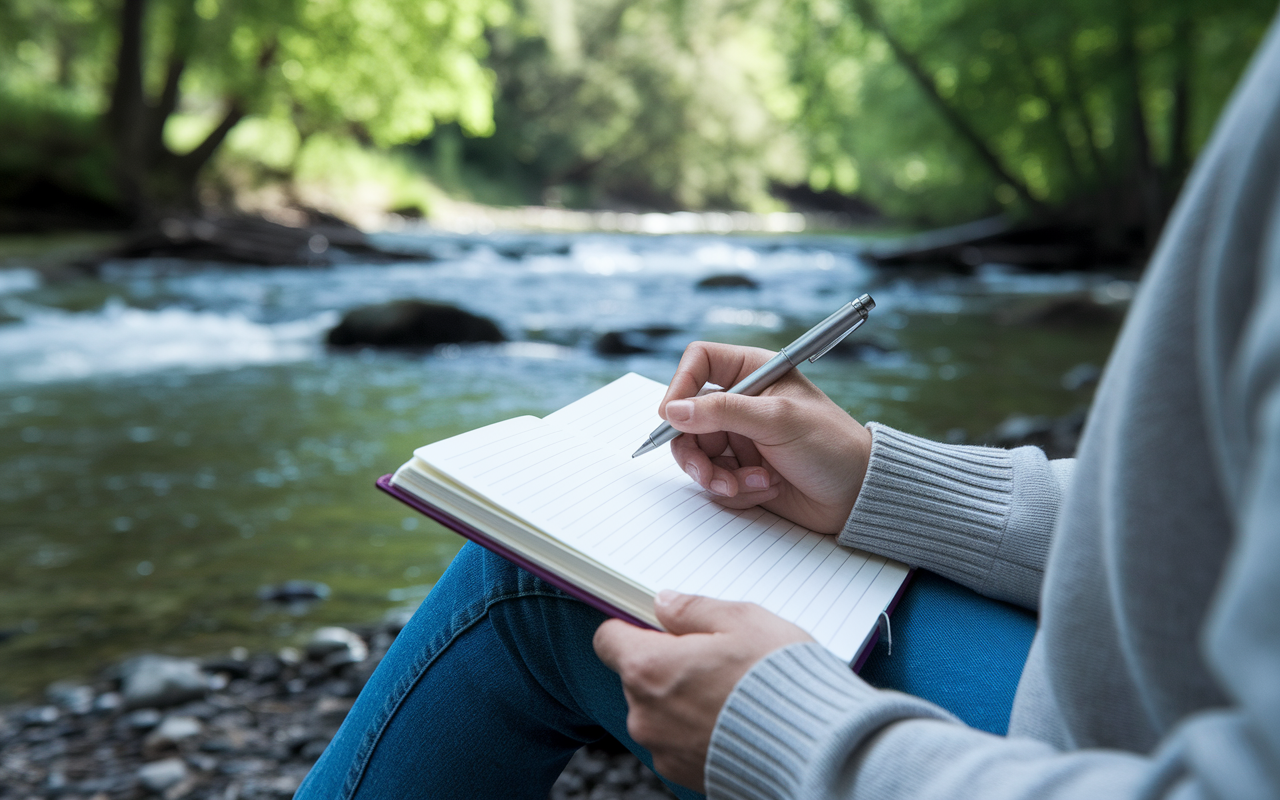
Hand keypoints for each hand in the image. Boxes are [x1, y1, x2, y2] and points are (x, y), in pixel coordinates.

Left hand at [593, 591, 813, 791]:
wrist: (816, 749)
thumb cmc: (780, 682)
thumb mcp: (742, 621)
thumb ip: (693, 610)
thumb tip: (666, 604)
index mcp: (650, 669)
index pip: (608, 640)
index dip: (630, 627)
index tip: (654, 625)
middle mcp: (646, 714)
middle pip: (638, 677)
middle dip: (667, 664)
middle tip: (713, 657)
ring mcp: (663, 750)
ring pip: (659, 711)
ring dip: (683, 699)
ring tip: (731, 692)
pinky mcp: (685, 775)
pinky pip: (679, 742)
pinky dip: (699, 730)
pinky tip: (734, 720)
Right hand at [661, 341, 872, 533]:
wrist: (857, 495)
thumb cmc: (831, 445)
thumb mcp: (776, 420)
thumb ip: (722, 412)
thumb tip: (674, 410)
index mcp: (754, 373)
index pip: (699, 363)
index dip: (680, 386)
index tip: (672, 416)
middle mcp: (742, 403)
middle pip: (687, 417)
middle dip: (694, 450)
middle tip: (706, 473)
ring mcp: (740, 438)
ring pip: (697, 454)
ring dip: (717, 475)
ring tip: (746, 485)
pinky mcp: (742, 470)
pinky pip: (715, 480)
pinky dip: (736, 490)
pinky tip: (768, 488)